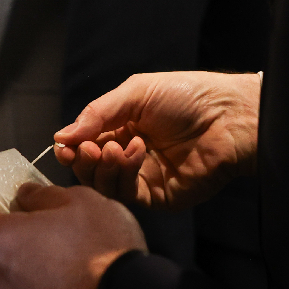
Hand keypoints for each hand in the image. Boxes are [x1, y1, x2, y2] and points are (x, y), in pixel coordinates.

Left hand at [0, 183, 145, 288]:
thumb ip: (42, 195)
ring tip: (69, 265)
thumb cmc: (101, 244)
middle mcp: (0, 280)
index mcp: (2, 241)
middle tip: (52, 235)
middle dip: (20, 242)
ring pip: (18, 282)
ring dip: (34, 272)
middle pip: (0, 253)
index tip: (14, 205)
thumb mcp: (77, 199)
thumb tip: (24, 195)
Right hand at [54, 71, 262, 211]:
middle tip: (90, 148)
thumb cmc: (186, 96)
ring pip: (105, 185)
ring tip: (114, 148)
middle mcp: (131, 154)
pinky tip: (134, 153)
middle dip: (84, 160)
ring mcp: (145, 177)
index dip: (72, 148)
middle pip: (91, 169)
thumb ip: (98, 114)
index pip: (86, 144)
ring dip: (102, 167)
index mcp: (123, 128)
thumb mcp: (135, 93)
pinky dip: (123, 175)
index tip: (64, 146)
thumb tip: (61, 136)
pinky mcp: (159, 196)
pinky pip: (128, 195)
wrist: (227, 116)